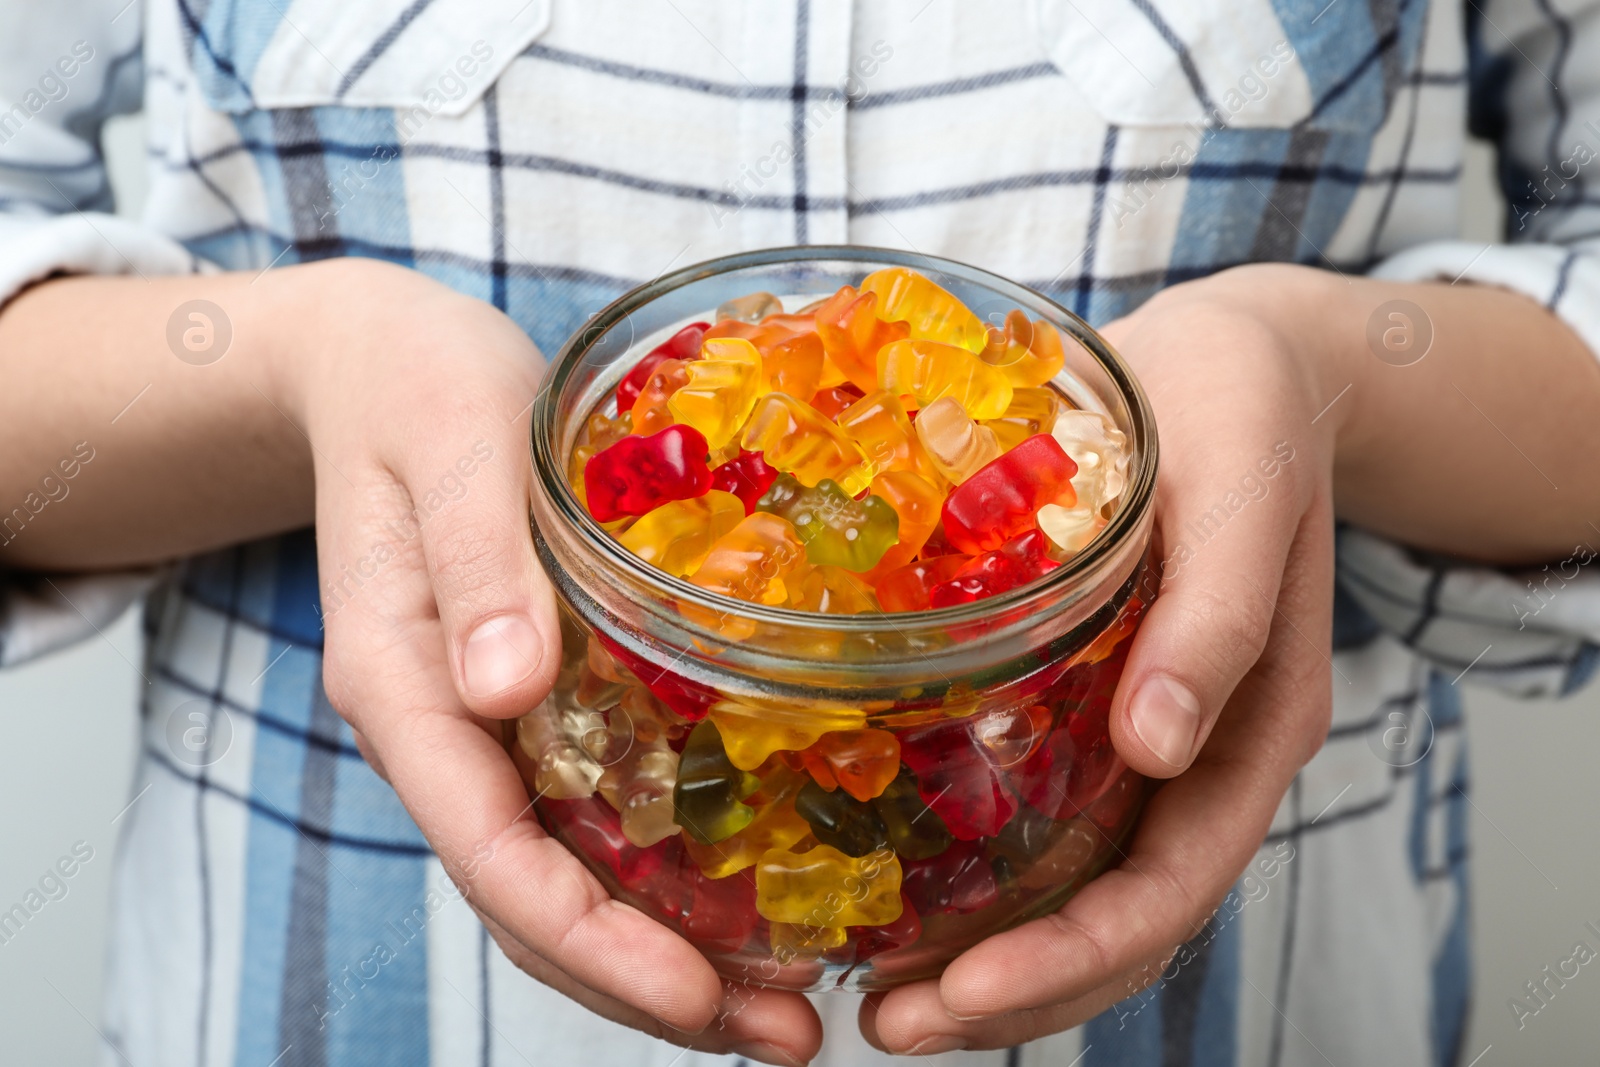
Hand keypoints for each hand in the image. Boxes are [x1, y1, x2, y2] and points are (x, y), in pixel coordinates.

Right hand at [274, 259, 821, 1064]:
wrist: (379, 366)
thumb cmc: (412, 389)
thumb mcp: (450, 445)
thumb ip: (475, 559)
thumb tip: (505, 691)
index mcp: (403, 684)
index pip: (492, 854)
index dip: (595, 943)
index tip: (701, 996)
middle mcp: (442, 728)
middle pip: (534, 901)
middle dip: (650, 987)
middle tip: (786, 1036)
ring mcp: (482, 724)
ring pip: (562, 879)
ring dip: (665, 956)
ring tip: (786, 1006)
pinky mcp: (528, 700)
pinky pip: (586, 818)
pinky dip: (659, 880)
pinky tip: (746, 897)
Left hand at [860, 263, 1344, 1052]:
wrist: (1231, 364)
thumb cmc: (1240, 411)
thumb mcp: (1240, 489)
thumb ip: (1217, 616)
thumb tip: (1159, 746)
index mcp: (1254, 726)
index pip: (1171, 887)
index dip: (1073, 959)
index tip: (962, 995)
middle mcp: (1197, 752)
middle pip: (1117, 918)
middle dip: (1013, 992)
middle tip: (887, 1025)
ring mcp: (1144, 734)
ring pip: (1078, 885)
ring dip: (989, 955)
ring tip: (878, 991)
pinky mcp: (1090, 698)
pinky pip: (1046, 815)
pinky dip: (983, 874)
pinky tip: (898, 883)